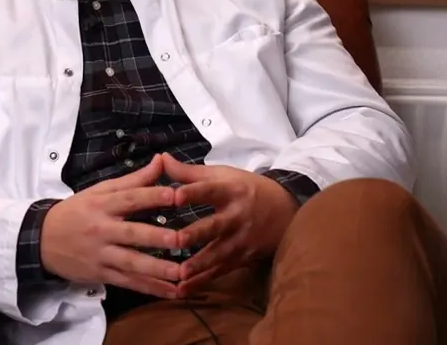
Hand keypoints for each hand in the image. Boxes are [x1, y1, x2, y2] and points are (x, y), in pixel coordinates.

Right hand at [41, 155, 182, 297]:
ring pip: (131, 263)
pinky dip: (150, 288)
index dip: (151, 195)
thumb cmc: (76, 212)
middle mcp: (102, 230)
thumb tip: (161, 160)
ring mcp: (101, 255)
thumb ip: (133, 179)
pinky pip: (128, 282)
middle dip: (156, 237)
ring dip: (157, 269)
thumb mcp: (99, 191)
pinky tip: (171, 291)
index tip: (175, 194)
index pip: (129, 198)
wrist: (40, 240)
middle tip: (181, 239)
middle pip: (131, 234)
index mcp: (102, 205)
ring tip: (181, 273)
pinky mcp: (100, 274)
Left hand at [161, 153, 298, 296]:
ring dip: (199, 265)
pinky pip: (221, 270)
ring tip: (179, 274)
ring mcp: (242, 239)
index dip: (193, 193)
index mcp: (230, 190)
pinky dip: (203, 280)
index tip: (175, 196)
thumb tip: (161, 158)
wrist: (285, 209)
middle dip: (196, 234)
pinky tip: (184, 289)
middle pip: (215, 226)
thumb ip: (189, 172)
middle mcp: (237, 215)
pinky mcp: (243, 257)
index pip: (209, 190)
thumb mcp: (223, 175)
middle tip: (176, 241)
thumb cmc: (246, 188)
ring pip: (218, 253)